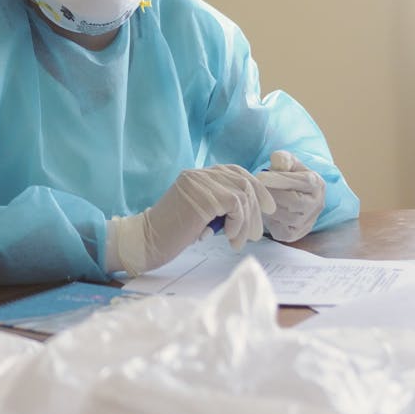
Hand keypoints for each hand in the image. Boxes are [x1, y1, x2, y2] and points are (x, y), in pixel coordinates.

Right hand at [106, 165, 275, 276]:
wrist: (147, 241)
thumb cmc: (172, 233)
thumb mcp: (199, 213)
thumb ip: (218, 204)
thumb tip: (250, 209)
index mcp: (198, 176)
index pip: (236, 172)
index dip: (256, 187)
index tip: (268, 208)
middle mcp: (199, 175)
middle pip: (244, 182)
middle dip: (257, 209)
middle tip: (257, 234)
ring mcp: (200, 184)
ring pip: (242, 195)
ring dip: (247, 222)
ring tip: (238, 242)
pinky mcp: (202, 198)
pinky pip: (235, 205)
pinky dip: (238, 223)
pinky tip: (229, 237)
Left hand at [258, 150, 325, 241]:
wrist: (288, 195)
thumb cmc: (285, 175)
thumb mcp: (286, 162)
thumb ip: (283, 159)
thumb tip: (278, 162)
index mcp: (317, 184)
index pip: (304, 182)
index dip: (280, 179)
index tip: (260, 176)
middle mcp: (317, 204)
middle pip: (295, 201)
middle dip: (272, 194)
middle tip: (256, 188)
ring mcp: (308, 221)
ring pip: (287, 217)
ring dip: (269, 207)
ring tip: (258, 198)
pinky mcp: (295, 234)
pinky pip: (281, 231)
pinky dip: (269, 222)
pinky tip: (263, 211)